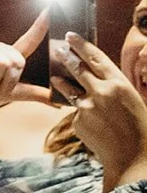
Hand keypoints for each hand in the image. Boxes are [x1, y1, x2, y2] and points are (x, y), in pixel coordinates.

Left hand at [51, 32, 146, 190]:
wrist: (134, 157)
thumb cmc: (140, 127)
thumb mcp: (132, 100)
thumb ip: (113, 88)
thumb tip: (98, 78)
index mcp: (119, 84)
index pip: (96, 58)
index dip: (82, 45)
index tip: (70, 35)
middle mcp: (101, 92)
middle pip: (78, 69)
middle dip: (66, 57)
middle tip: (58, 48)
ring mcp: (87, 106)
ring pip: (70, 90)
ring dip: (61, 82)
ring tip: (55, 77)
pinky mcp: (78, 121)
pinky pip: (76, 113)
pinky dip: (82, 115)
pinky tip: (93, 126)